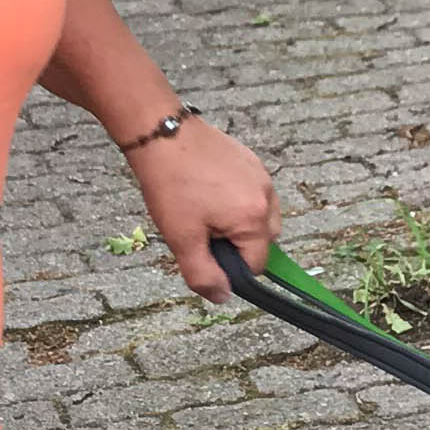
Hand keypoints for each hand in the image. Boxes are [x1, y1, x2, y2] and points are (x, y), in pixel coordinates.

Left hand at [127, 115, 276, 301]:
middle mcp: (267, 197)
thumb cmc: (171, 185)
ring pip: (259, 217)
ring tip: (203, 210)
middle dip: (237, 245)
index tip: (203, 251)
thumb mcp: (182, 239)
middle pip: (263, 241)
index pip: (255, 265)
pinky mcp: (252, 161)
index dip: (229, 268)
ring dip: (238, 223)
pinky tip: (208, 191)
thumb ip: (203, 274)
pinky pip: (254, 194)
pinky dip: (237, 201)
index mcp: (254, 219)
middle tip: (202, 230)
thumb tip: (222, 296)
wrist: (162, 133)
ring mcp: (261, 176)